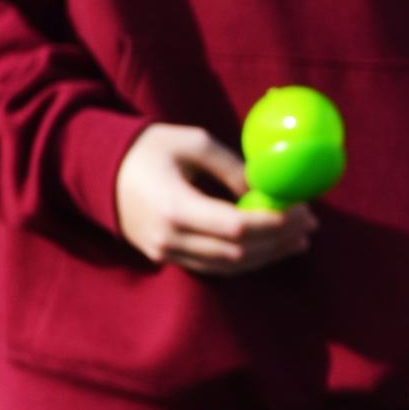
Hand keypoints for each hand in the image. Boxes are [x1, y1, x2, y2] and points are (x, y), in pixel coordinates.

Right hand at [113, 123, 316, 274]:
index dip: (273, 224)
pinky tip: (270, 248)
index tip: (301, 211)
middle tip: (310, 225)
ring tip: (299, 241)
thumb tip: (265, 189)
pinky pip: (215, 267)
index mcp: (175, 208)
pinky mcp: (168, 259)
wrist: (99, 172)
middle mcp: (171, 240)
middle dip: (278, 241)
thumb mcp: (192, 142)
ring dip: (268, 255)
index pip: (234, 228)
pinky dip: (246, 260)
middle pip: (237, 253)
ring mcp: (167, 255)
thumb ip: (231, 167)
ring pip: (229, 267)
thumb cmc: (148, 149)